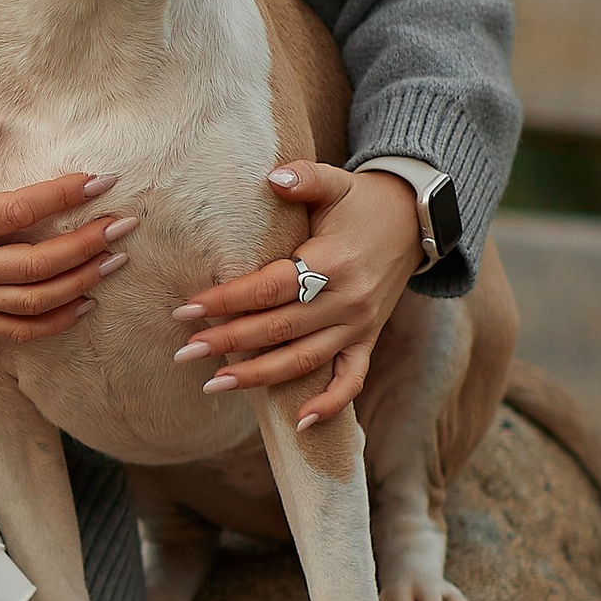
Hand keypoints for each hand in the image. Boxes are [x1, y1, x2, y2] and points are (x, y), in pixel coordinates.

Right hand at [0, 117, 133, 341]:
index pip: (18, 212)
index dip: (63, 196)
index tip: (99, 180)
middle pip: (39, 264)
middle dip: (88, 244)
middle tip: (125, 224)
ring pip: (37, 302)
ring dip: (82, 282)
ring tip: (116, 259)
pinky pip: (19, 332)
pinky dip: (56, 323)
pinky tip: (85, 303)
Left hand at [171, 162, 418, 426]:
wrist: (415, 221)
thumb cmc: (363, 202)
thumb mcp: (337, 182)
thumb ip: (305, 178)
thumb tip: (273, 177)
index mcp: (333, 262)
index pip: (270, 288)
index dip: (228, 299)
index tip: (186, 307)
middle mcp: (347, 301)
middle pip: (279, 329)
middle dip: (229, 342)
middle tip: (184, 351)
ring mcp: (359, 326)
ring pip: (304, 361)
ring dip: (258, 377)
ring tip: (214, 384)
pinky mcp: (367, 340)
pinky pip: (350, 380)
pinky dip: (329, 405)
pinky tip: (298, 423)